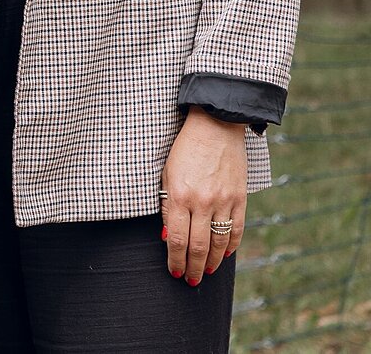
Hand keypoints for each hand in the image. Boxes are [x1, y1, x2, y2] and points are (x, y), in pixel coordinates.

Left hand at [162, 111, 248, 283]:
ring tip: (204, 274)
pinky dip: (230, 246)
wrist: (215, 125)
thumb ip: (167, 205)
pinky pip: (236, 230)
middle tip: (188, 281)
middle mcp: (203, 202)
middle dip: (192, 267)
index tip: (173, 272)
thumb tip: (168, 236)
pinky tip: (223, 255)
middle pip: (198, 246)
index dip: (175, 259)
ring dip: (210, 262)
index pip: (177, 239)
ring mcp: (224, 202)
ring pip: (218, 243)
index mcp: (180, 195)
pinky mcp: (240, 199)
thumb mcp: (166, 174)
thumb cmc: (184, 148)